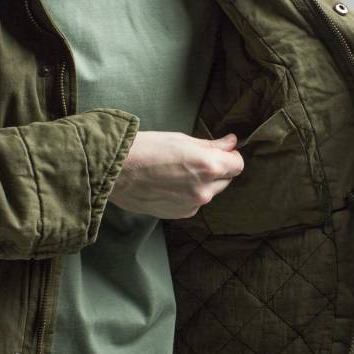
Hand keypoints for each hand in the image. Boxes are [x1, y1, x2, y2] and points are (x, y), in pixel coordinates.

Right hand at [108, 130, 244, 217]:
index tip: (220, 151)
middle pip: (226, 179)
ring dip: (203, 183)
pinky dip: (188, 194)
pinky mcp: (180, 214)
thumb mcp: (182, 140)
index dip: (230, 156)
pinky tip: (169, 184)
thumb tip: (231, 143)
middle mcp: (205, 189)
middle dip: (217, 170)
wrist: (115, 171)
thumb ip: (211, 145)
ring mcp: (193, 205)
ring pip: (210, 192)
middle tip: (194, 160)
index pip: (238, 164)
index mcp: (209, 166)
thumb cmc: (146, 148)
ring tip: (177, 172)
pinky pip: (194, 203)